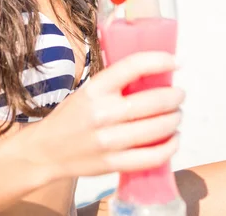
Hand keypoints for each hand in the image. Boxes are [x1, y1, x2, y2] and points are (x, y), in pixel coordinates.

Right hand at [22, 51, 183, 178]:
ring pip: (157, 128)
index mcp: (95, 88)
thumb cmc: (71, 116)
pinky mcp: (113, 163)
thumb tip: (152, 72)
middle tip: (179, 95)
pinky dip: (169, 147)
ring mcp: (108, 140)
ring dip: (174, 120)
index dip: (160, 61)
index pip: (133, 66)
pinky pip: (152, 157)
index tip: (176, 62)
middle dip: (175, 96)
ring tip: (176, 116)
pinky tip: (173, 140)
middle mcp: (102, 112)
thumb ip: (115, 82)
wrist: (46, 150)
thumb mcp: (87, 90)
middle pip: (153, 101)